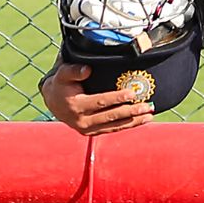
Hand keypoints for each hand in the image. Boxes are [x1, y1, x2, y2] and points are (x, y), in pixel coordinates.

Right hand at [40, 63, 154, 136]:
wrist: (53, 102)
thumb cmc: (62, 84)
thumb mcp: (63, 74)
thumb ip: (73, 70)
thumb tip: (87, 69)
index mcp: (76, 106)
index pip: (100, 102)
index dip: (116, 98)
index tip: (131, 93)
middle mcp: (82, 121)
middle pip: (111, 116)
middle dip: (131, 112)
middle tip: (147, 106)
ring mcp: (88, 129)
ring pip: (114, 126)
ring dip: (134, 121)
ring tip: (149, 115)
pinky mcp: (93, 133)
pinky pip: (113, 129)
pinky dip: (128, 125)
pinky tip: (141, 120)